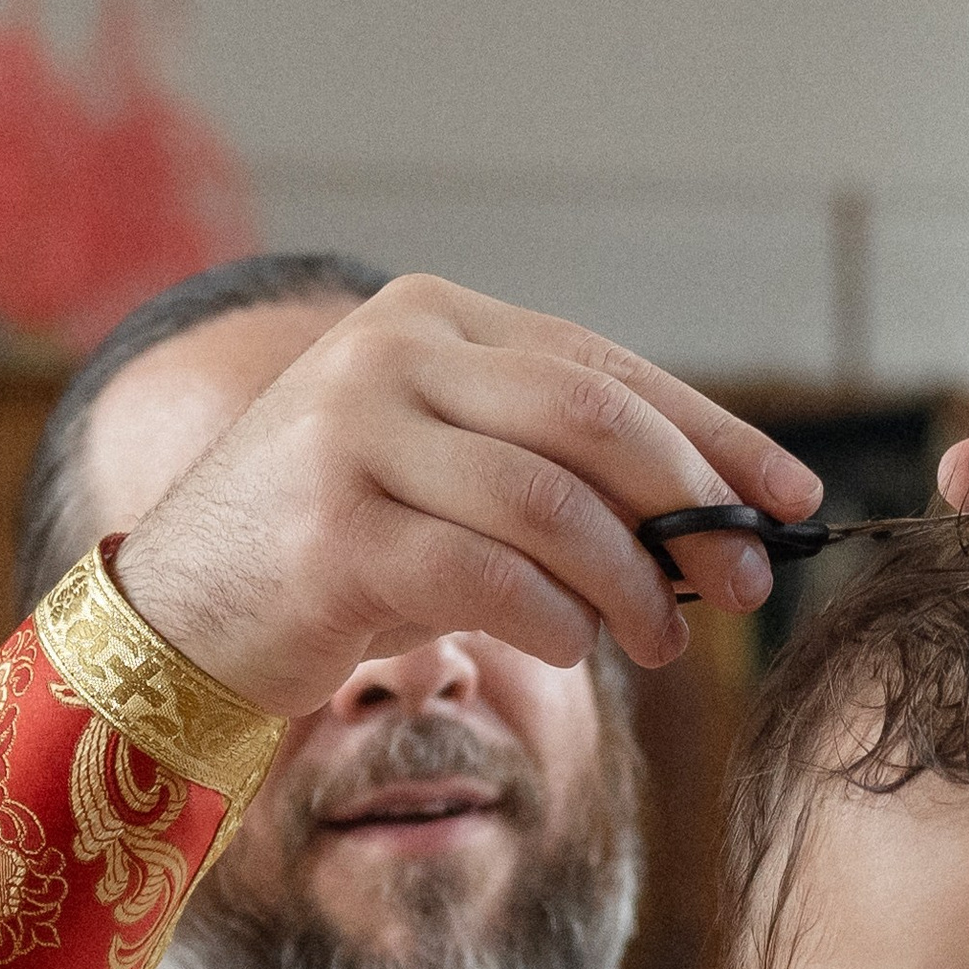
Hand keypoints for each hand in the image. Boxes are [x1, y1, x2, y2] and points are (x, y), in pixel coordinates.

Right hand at [114, 276, 823, 714]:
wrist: (177, 618)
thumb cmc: (338, 557)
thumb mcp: (451, 489)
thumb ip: (560, 482)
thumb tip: (719, 533)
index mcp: (432, 319)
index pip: (605, 368)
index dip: (712, 436)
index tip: (790, 499)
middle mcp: (391, 355)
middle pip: (591, 417)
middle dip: (691, 506)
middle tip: (745, 581)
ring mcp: (353, 435)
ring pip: (550, 503)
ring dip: (631, 584)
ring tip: (661, 640)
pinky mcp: (334, 531)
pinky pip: (490, 576)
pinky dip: (555, 620)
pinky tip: (574, 648)